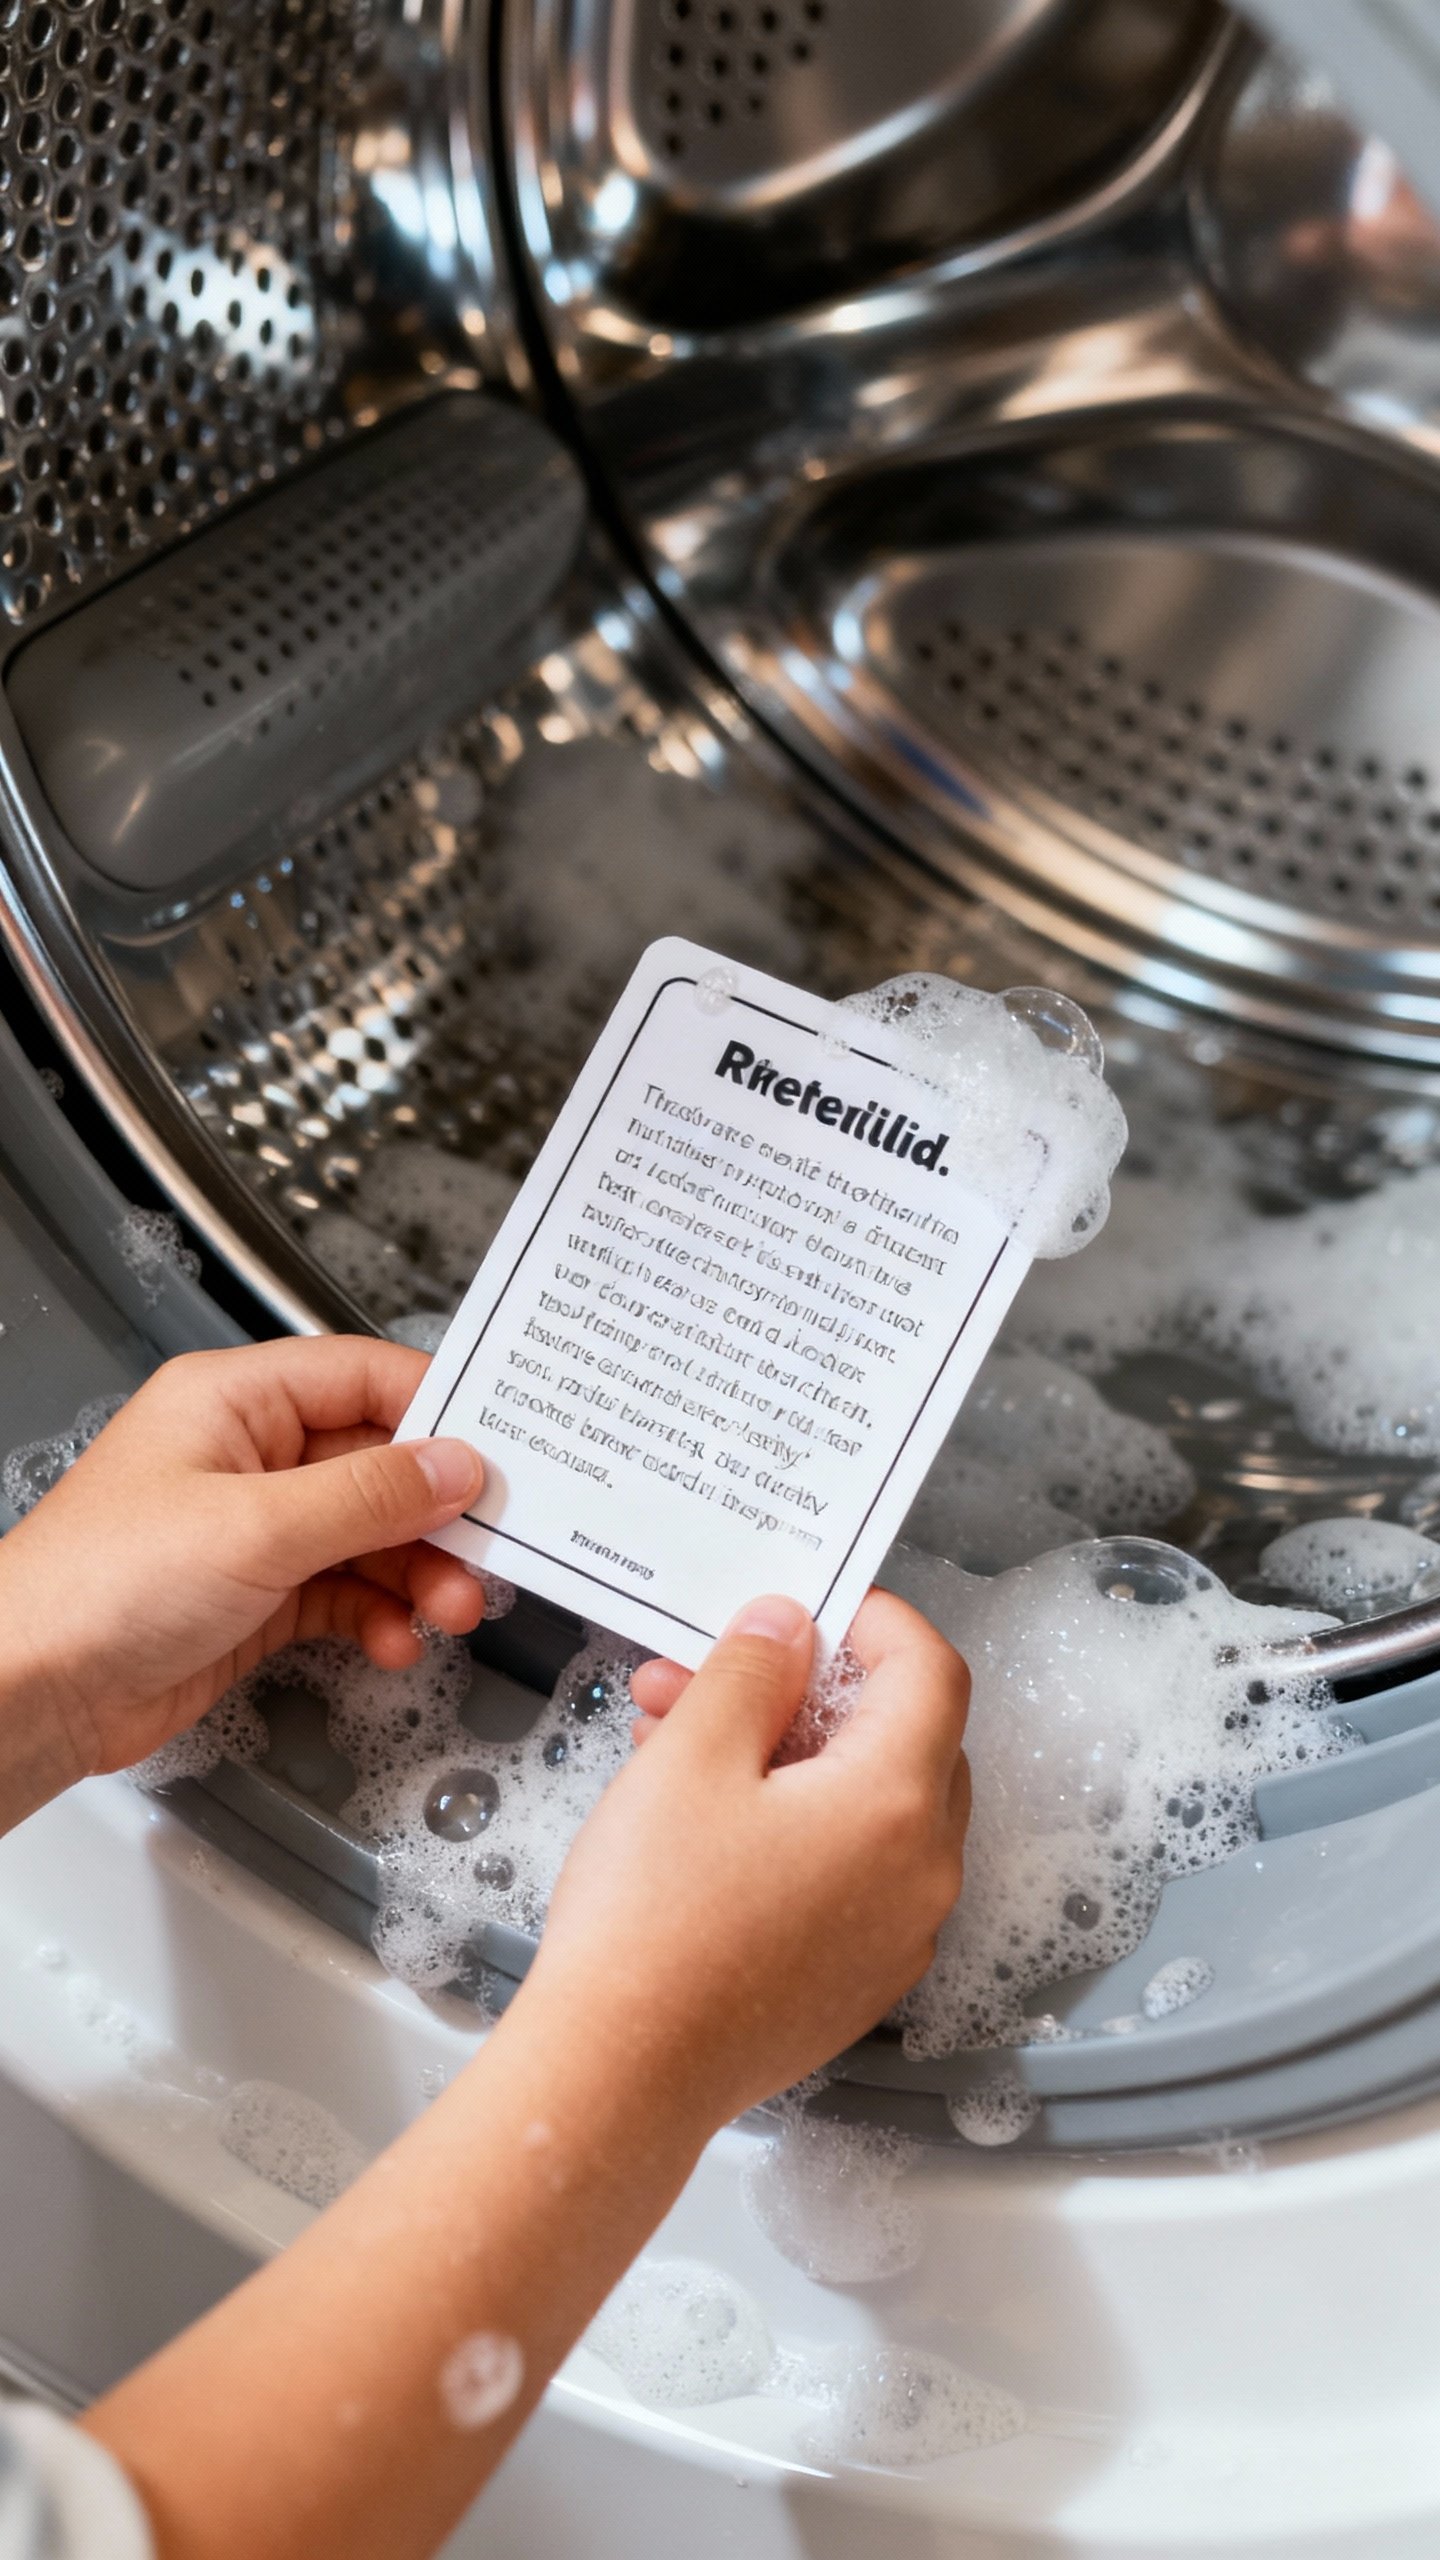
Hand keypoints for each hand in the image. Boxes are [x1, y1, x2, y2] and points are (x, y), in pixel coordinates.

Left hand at [0, 1337, 486, 1813]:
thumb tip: (455, 1465)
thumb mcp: (256, 1526)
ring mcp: (252, 1529)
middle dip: (435, 1511)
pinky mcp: (255, 1597)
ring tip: (448, 1608)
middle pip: (377, 1462)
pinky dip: (378, 1614)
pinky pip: (344, 1591)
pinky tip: (392, 1639)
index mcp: (234, 1401)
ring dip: (417, 1573)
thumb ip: (369, 1495)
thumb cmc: (97, 1586)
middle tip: (487, 1548)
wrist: (29, 1692)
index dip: (437, 1412)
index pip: (363, 1377)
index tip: (498, 1453)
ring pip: (369, 1534)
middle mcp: (246, 1456)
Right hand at [528, 1588, 969, 2136]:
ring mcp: (898, 1934)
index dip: (877, 1621)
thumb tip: (790, 1628)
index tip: (817, 1606)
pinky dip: (799, 1824)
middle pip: (907, 1738)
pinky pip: (854, 1871)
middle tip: (722, 1672)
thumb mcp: (692, 1755)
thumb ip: (752, 1671)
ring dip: (792, 1756)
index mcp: (897, 1804)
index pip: (931, 1672)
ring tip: (678, 1738)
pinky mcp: (859, 1978)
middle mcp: (923, 1872)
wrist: (621, 2072)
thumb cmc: (652, 1921)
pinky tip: (707, 1817)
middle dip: (814, 1691)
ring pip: (870, 1806)